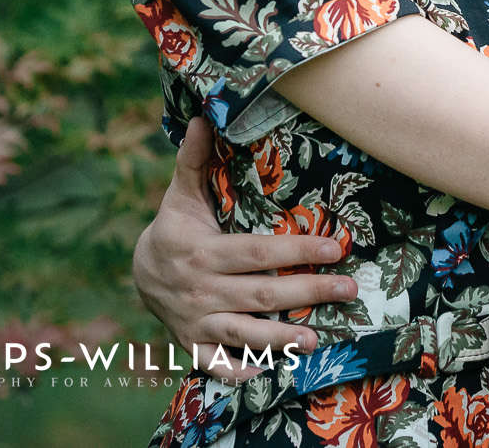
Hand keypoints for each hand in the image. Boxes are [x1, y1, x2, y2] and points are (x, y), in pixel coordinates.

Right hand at [133, 116, 357, 383]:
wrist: (139, 272)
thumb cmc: (175, 227)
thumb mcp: (180, 194)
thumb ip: (194, 161)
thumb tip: (202, 117)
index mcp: (201, 252)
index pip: (257, 253)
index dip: (296, 252)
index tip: (335, 248)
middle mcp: (199, 290)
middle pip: (260, 295)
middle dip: (307, 293)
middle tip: (349, 290)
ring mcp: (196, 322)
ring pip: (243, 335)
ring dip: (280, 339)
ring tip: (318, 340)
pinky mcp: (193, 346)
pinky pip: (217, 366)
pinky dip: (241, 372)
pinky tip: (271, 372)